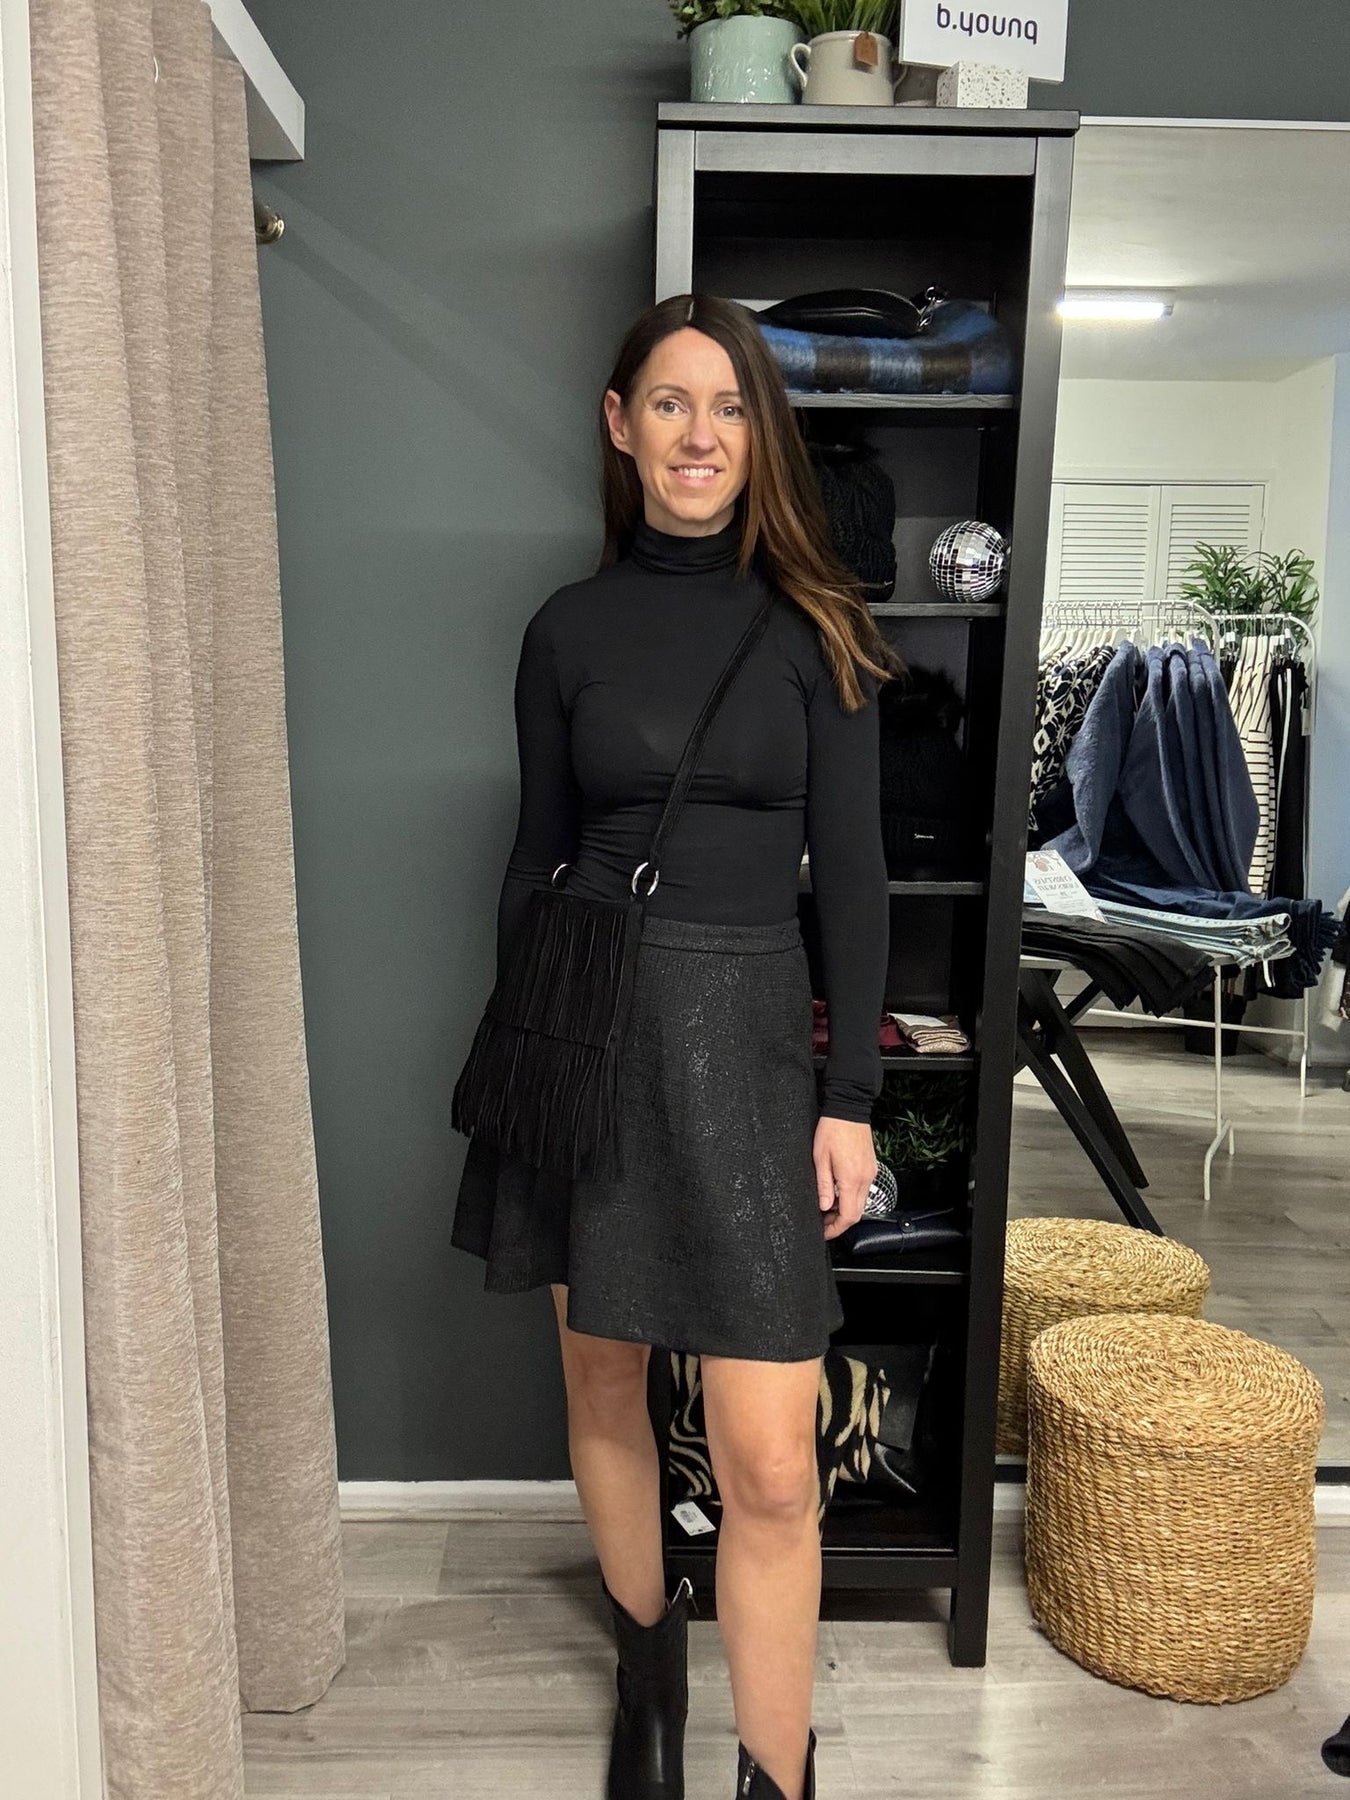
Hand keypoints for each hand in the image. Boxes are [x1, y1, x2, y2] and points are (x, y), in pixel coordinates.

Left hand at [813, 1116, 876, 1240]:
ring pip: (861, 1202)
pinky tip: (838, 1192)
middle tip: (822, 1222)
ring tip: (827, 1207)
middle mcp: (865, 1178)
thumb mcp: (820, 1159)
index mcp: (851, 1178)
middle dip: (839, 1222)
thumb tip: (824, 1207)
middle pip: (857, 1213)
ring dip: (845, 1209)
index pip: (849, 1216)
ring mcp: (870, 1173)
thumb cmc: (832, 1130)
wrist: (848, 1109)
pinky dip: (851, 1197)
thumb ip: (824, 1186)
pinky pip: (863, 1190)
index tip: (824, 1232)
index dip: (836, 1229)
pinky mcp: (870, 1167)